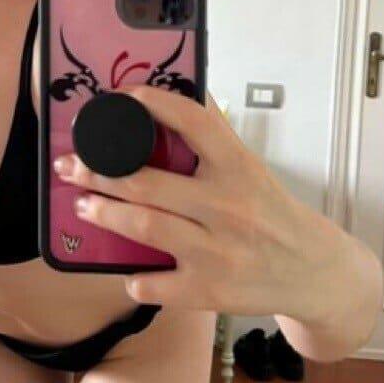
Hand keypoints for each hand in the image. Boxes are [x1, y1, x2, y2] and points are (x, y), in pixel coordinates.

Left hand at [53, 84, 346, 322]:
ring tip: (82, 205)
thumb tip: (178, 92)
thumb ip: (215, 138)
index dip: (153, 104)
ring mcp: (217, 250)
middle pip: (150, 184)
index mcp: (238, 167)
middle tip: (71, 165)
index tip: (122, 97)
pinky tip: (128, 271)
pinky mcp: (209, 290)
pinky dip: (137, 279)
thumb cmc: (271, 213)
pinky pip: (157, 285)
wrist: (312, 270)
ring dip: (106, 215)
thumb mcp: (251, 168)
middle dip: (101, 172)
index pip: (193, 123)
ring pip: (147, 228)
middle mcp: (227, 206)